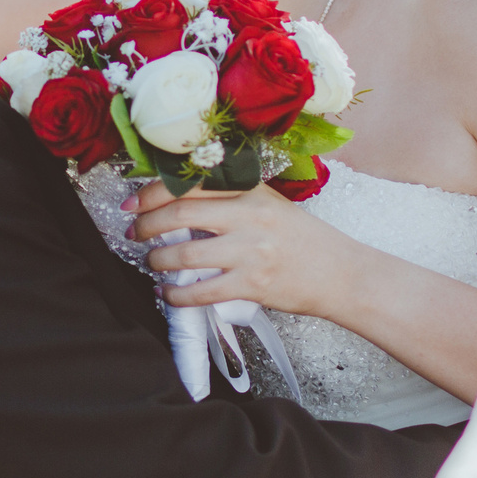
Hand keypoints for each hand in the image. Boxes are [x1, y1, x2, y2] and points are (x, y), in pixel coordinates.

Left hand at [128, 182, 353, 317]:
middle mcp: (249, 216)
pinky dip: (176, 295)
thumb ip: (233, 200)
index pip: (191, 182)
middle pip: (180, 213)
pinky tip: (168, 294)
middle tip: (134, 234)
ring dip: (158, 260)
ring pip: (185, 252)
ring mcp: (251, 251)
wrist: (342, 274)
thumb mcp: (272, 206)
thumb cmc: (306, 241)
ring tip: (153, 263)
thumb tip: (180, 206)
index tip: (133, 203)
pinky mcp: (253, 284)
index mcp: (252, 191)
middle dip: (147, 225)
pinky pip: (201, 291)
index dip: (153, 192)